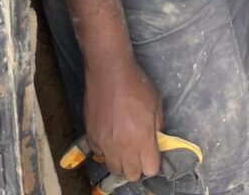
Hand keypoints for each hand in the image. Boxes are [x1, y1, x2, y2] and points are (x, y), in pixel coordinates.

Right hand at [83, 56, 162, 180]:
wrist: (109, 72)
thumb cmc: (136, 85)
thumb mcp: (156, 104)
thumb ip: (157, 127)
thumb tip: (156, 140)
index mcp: (142, 140)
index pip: (150, 170)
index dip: (153, 163)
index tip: (152, 154)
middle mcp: (123, 148)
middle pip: (131, 175)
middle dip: (137, 167)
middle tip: (139, 152)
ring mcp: (105, 144)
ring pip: (113, 168)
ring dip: (121, 162)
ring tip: (124, 148)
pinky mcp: (92, 137)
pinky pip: (99, 154)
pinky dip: (106, 151)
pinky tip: (110, 137)